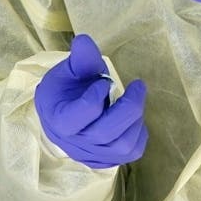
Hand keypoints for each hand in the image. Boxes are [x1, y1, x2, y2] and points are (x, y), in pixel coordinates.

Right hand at [34, 34, 147, 168]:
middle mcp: (75, 142)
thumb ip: (80, 59)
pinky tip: (133, 118)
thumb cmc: (65, 89)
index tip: (103, 81)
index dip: (97, 95)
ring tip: (134, 101)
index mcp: (60, 119)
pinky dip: (139, 133)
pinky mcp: (108, 160)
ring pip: (123, 145)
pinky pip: (132, 152)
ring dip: (136, 120)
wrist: (61, 113)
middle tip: (138, 86)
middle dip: (129, 106)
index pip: (82, 113)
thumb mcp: (68, 71)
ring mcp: (92, 155)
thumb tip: (84, 40)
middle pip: (107, 132)